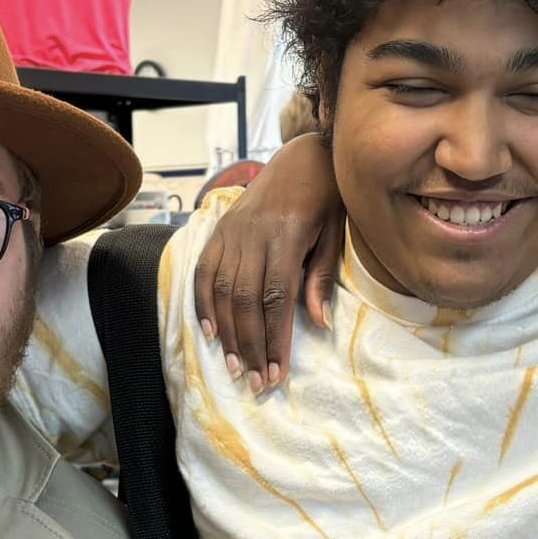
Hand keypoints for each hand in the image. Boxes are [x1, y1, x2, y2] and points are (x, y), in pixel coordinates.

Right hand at [192, 131, 345, 393]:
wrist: (303, 157)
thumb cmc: (327, 199)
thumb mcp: (334, 235)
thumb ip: (319, 278)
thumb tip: (318, 324)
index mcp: (286, 235)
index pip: (276, 298)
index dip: (274, 338)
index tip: (277, 372)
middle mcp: (253, 235)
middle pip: (245, 301)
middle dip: (250, 345)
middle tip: (256, 381)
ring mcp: (232, 232)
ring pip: (223, 290)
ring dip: (228, 333)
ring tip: (235, 366)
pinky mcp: (219, 231)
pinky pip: (204, 272)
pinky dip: (203, 304)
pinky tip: (211, 333)